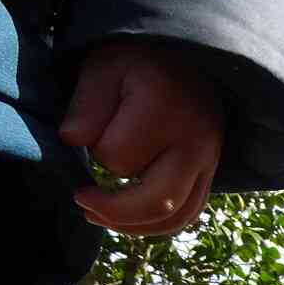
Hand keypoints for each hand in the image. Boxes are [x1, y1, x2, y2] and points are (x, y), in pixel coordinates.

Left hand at [61, 41, 223, 236]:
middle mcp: (195, 145)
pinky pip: (189, 215)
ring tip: (98, 216)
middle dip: (112, 210)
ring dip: (134, 226)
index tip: (87, 131)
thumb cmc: (139, 61)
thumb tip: (72, 141)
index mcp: (165, 112)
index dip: (95, 151)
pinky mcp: (211, 175)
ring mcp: (209, 164)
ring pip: (175, 218)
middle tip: (80, 200)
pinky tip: (130, 219)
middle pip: (155, 202)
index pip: (119, 158)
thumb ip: (87, 104)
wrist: (188, 59)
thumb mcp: (103, 68)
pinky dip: (157, 224)